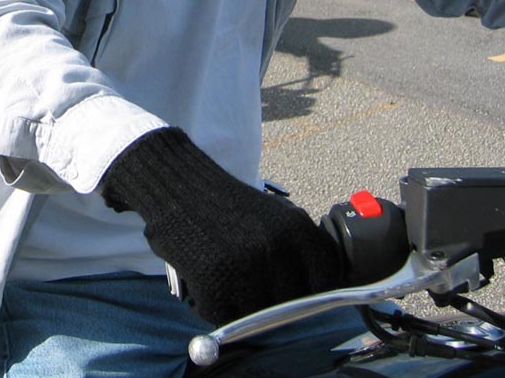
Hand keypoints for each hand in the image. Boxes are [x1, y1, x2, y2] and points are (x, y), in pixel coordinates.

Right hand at [101, 128, 341, 324]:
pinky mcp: (214, 280)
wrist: (179, 186)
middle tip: (254, 294)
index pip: (326, 282)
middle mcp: (276, 248)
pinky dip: (213, 309)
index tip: (298, 298)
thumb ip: (297, 250)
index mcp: (298, 230)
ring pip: (258, 316)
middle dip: (274, 305)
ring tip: (227, 289)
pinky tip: (205, 289)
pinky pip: (225, 317)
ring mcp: (245, 266)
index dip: (313, 295)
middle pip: (292, 305)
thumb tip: (318, 295)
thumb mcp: (275, 217)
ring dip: (243, 310)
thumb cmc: (227, 206)